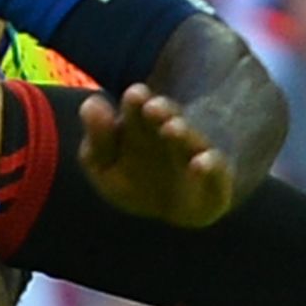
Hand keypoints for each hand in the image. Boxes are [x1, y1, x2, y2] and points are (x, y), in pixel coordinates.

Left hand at [70, 81, 244, 228]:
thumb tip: (91, 103)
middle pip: (167, 116)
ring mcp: (193, 154)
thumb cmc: (136, 181)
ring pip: (189, 139)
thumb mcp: (104, 167)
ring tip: (173, 128)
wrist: (175, 209)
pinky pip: (214, 169)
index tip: (135, 96)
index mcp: (142, 123)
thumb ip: (95, 139)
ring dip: (181, 133)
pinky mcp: (214, 178)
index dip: (136, 102)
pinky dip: (209, 166)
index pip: (138, 106)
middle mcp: (170, 132)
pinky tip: (200, 164)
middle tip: (152, 108)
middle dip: (161, 110)